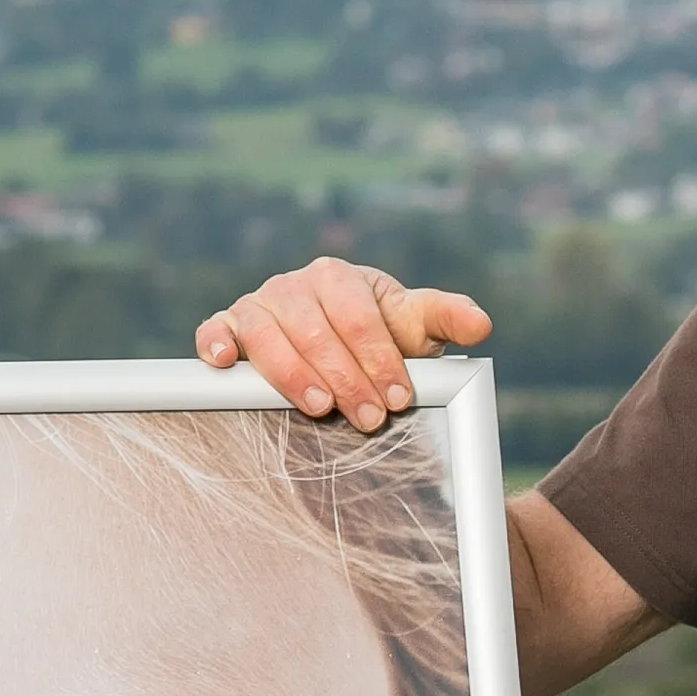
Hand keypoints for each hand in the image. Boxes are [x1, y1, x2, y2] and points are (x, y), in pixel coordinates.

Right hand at [192, 257, 488, 434]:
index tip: (399, 396)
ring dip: (291, 373)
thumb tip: (482, 324)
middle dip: (346, 378)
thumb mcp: (414, 324)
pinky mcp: (229, 327)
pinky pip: (215, 330)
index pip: (358, 316)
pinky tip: (224, 365)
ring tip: (319, 408)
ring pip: (267, 335)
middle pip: (315, 330)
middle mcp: (294, 286)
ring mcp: (258, 304)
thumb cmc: (378, 333)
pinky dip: (215, 344)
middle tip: (369, 418)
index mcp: (338, 277)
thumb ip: (445, 317)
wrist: (337, 336)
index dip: (379, 357)